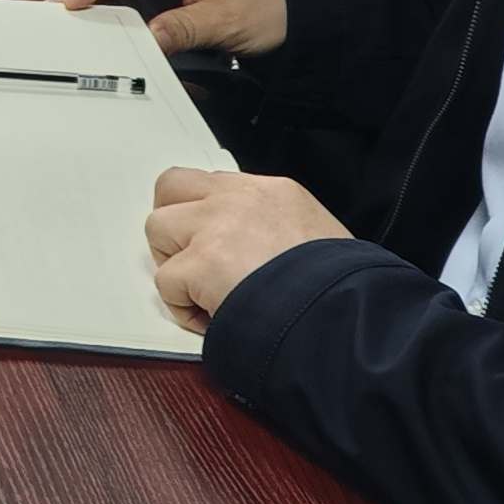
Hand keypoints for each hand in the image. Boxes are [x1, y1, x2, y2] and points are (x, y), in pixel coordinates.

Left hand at [144, 167, 352, 333]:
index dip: (205, 217)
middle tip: (191, 260)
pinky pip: (165, 281)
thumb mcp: (320, 237)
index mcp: (273, 192)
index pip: (215, 185)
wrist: (346, 315)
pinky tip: (211, 318)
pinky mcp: (201, 263)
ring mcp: (216, 227)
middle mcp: (239, 199)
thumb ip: (280, 229)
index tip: (214, 245)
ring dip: (172, 262)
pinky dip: (180, 305)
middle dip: (173, 224)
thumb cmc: (342, 288)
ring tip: (201, 292)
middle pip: (171, 187)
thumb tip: (258, 251)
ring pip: (157, 227)